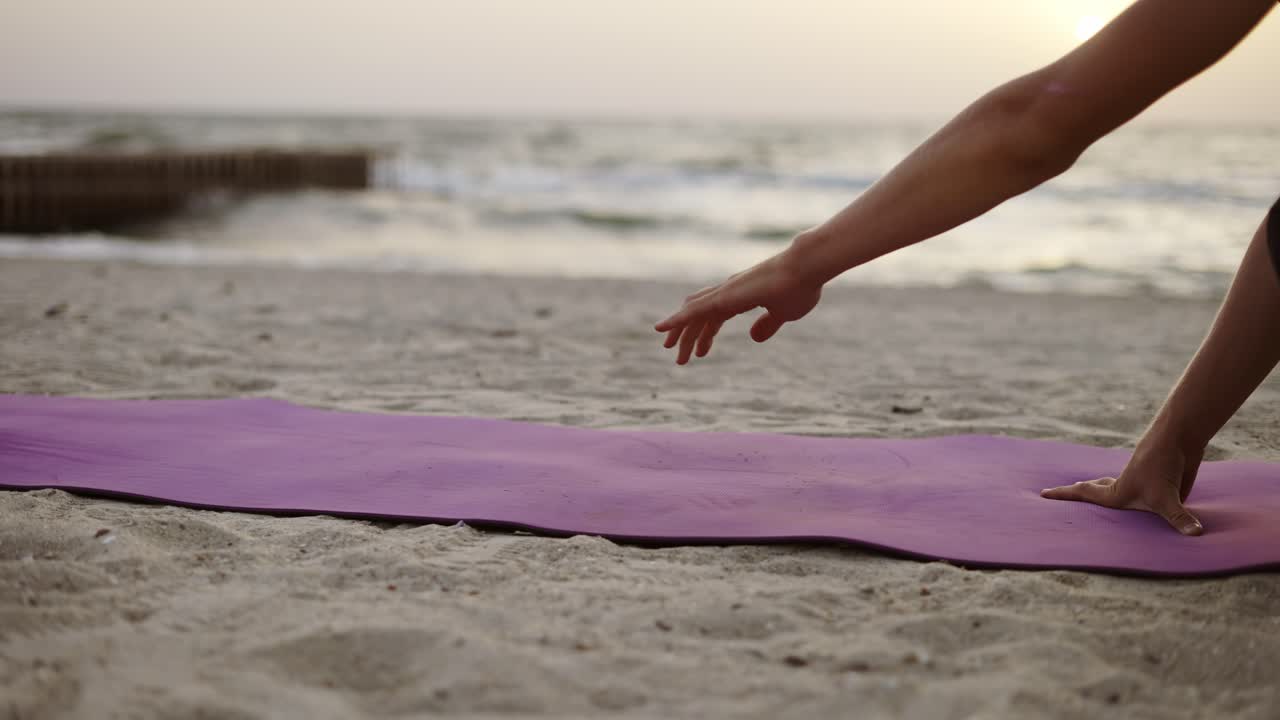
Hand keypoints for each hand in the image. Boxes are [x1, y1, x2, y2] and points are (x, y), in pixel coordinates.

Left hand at [654, 249, 822, 364]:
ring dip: (680, 333)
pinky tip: (662, 327)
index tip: (701, 353)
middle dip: (687, 335)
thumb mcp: (783, 314)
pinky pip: (694, 310)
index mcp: (741, 297)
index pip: (714, 317)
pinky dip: (677, 319)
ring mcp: (725, 292)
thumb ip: (768, 325)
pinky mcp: (724, 296)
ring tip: (669, 350)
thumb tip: (754, 338)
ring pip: (693, 315)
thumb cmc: (801, 287)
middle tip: (679, 356)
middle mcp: (728, 292)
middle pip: (699, 316)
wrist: (808, 267)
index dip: (706, 335)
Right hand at [1040, 436, 1204, 535]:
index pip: (1085, 494)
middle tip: (1061, 493)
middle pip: (1096, 490)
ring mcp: (1142, 486)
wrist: (1179, 438)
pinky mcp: (1161, 486)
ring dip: (1106, 494)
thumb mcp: (1168, 497)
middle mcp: (1126, 489)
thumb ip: (1179, 517)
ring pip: (1119, 492)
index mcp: (1116, 492)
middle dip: (1079, 493)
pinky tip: (1145, 506)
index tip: (1042, 494)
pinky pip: (1143, 497)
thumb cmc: (1162, 465)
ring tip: (1098, 501)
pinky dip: (1139, 501)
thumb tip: (1195, 535)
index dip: (1064, 495)